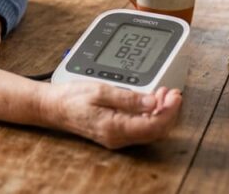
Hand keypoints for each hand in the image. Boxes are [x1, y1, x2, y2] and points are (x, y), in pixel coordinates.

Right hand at [39, 83, 181, 148]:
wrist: (53, 107)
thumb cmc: (72, 98)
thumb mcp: (100, 91)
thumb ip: (128, 98)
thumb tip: (152, 101)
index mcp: (115, 128)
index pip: (154, 125)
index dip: (169, 111)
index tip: (175, 95)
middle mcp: (118, 137)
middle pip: (156, 131)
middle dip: (169, 111)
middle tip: (172, 92)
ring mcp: (118, 137)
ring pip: (150, 130)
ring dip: (160, 112)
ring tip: (163, 94)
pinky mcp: (116, 132)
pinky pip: (140, 128)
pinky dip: (150, 115)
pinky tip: (150, 102)